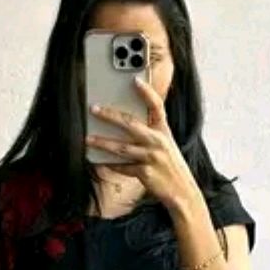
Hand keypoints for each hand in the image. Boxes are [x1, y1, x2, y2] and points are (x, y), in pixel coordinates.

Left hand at [84, 76, 198, 209]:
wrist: (181, 190)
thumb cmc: (169, 165)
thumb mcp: (164, 144)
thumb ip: (149, 132)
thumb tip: (124, 124)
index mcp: (163, 130)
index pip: (156, 106)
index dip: (147, 92)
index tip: (134, 80)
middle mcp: (158, 141)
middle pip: (131, 124)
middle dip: (110, 115)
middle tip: (94, 109)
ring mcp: (152, 157)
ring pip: (122, 147)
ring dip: (103, 143)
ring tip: (88, 139)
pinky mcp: (145, 173)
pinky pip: (122, 167)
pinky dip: (109, 165)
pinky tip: (98, 161)